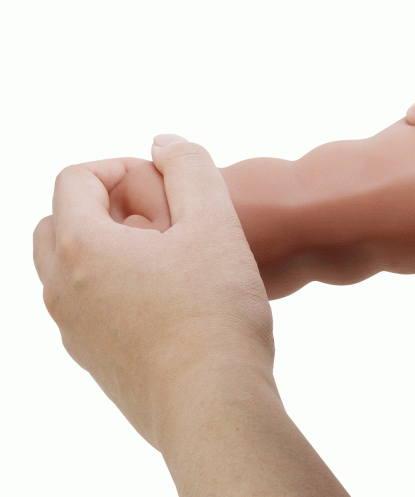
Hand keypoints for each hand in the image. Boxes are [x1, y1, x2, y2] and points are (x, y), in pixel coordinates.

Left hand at [32, 135, 274, 448]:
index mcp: (82, 248)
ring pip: (69, 266)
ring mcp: (74, 329)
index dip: (121, 168)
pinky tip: (167, 298)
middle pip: (60, 222)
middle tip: (159, 221)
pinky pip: (86, 304)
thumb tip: (164, 144)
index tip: (164, 188)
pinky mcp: (93, 359)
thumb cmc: (215, 314)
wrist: (213, 408)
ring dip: (109, 246)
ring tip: (166, 258)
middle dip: (106, 206)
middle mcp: (63, 289)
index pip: (76, 180)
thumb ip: (190, 168)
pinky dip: (113, 284)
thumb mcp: (215, 222)